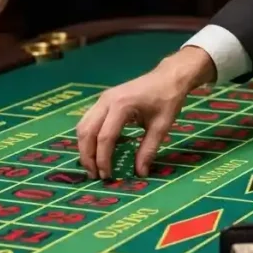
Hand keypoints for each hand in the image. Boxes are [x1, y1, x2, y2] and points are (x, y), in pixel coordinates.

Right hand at [76, 47, 215, 178]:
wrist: (169, 77)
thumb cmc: (168, 99)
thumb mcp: (162, 126)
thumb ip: (149, 149)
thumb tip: (140, 173)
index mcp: (121, 106)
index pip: (105, 137)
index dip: (103, 159)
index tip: (108, 176)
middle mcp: (106, 101)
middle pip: (86, 132)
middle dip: (87, 156)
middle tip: (95, 175)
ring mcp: (102, 99)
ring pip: (83, 126)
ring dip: (84, 147)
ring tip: (94, 166)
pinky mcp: (103, 100)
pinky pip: (88, 120)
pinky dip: (88, 137)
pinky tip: (97, 150)